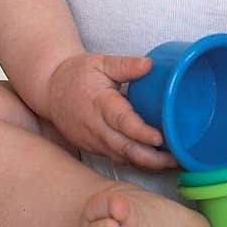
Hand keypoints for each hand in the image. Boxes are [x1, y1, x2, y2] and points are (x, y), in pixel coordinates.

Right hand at [46, 53, 176, 170]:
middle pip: (124, 148)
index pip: (122, 121)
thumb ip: (125, 65)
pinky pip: (116, 158)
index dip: (141, 132)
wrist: (50, 90)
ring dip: (146, 163)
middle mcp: (95, 127)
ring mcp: (93, 141)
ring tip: (172, 162)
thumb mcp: (100, 62)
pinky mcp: (93, 148)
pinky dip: (135, 161)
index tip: (160, 138)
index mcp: (99, 103)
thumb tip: (150, 65)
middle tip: (177, 158)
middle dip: (151, 158)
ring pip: (121, 157)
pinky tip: (153, 161)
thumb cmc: (77, 74)